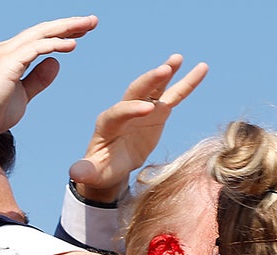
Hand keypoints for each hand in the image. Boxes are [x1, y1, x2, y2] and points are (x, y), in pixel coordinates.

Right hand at [0, 16, 99, 140]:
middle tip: (92, 20)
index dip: (62, 33)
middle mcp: (8, 49)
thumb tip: (56, 63)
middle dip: (69, 24)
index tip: (83, 32)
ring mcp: (6, 54)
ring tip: (88, 25)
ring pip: (41, 34)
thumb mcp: (23, 95)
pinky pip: (35, 48)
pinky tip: (72, 44)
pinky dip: (54, 44)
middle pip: (44, 30)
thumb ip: (38, 79)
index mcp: (11, 56)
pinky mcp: (7, 63)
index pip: (41, 38)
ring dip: (66, 28)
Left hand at [69, 54, 208, 201]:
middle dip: (150, 80)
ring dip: (166, 73)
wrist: (111, 166)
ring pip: (155, 88)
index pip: (120, 112)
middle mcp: (124, 110)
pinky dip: (187, 83)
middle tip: (164, 69)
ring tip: (178, 58)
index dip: (133, 109)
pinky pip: (173, 95)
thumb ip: (86, 171)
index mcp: (107, 123)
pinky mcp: (157, 112)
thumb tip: (75, 174)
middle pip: (136, 91)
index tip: (148, 109)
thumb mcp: (93, 173)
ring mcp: (142, 109)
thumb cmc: (101, 169)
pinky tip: (200, 68)